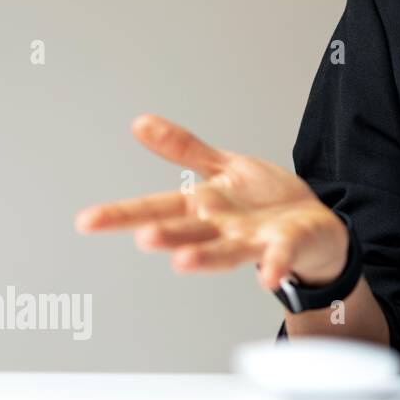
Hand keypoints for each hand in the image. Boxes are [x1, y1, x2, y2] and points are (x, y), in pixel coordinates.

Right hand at [74, 114, 349, 291]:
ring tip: (183, 261)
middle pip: (189, 232)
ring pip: (226, 251)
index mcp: (203, 206)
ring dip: (206, 257)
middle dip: (168, 236)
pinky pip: (278, 257)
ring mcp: (253, 240)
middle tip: (145, 238)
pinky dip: (273, 266)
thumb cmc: (266, 201)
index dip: (122, 215)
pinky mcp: (286, 246)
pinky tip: (267, 277)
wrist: (314, 224)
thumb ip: (185, 150)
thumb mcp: (226, 168)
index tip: (85, 221)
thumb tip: (140, 122)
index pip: (157, 208)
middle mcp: (222, 229)